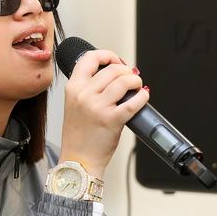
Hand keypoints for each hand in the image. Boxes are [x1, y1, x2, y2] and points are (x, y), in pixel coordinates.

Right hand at [59, 50, 149, 179]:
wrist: (79, 160)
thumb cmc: (78, 135)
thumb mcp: (74, 104)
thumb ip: (88, 87)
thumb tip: (114, 73)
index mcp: (73, 88)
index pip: (90, 58)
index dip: (107, 55)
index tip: (116, 61)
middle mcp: (84, 94)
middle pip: (112, 69)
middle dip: (127, 71)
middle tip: (131, 78)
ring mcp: (97, 107)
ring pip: (124, 81)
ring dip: (136, 81)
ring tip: (137, 87)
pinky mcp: (112, 120)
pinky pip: (133, 101)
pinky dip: (143, 96)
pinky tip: (143, 97)